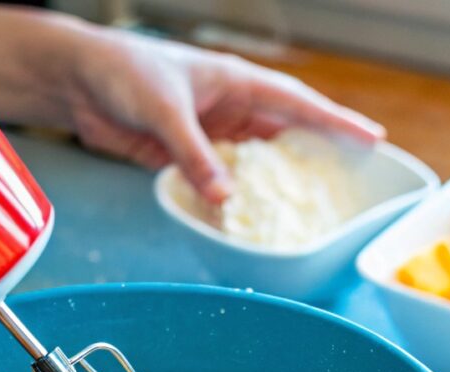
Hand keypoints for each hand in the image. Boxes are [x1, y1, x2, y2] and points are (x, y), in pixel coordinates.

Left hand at [62, 31, 384, 202]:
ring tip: (303, 212)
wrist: (76, 81)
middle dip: (316, 159)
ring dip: (271, 186)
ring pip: (252, 163)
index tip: (373, 139)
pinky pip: (216, 182)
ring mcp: (208, 134)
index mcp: (236, 82)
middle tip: (351, 185)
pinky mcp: (182, 157)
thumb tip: (225, 197)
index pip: (298, 104)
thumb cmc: (122, 72)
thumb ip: (194, 155)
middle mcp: (229, 108)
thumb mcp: (164, 111)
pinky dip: (229, 200)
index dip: (337, 122)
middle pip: (284, 136)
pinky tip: (241, 220)